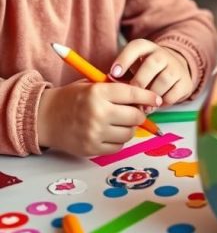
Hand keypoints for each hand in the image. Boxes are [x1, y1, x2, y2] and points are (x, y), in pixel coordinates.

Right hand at [37, 80, 162, 155]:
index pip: (132, 93)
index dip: (148, 96)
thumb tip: (144, 96)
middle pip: (135, 116)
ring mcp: (95, 133)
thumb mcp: (91, 84)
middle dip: (138, 114)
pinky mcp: (92, 148)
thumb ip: (115, 89)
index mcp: (98, 92)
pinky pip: (118, 147)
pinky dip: (118, 140)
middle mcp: (98, 112)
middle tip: (134, 112)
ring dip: (129, 128)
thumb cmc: (71, 98)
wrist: (45, 118)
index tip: (156, 99)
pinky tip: (109, 133)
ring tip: (119, 122)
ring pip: (129, 133)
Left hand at [110, 39, 191, 104]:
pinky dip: (163, 102)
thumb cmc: (146, 71)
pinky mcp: (185, 82)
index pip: (136, 47)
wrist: (175, 69)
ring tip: (143, 107)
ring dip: (151, 95)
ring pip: (164, 80)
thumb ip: (122, 75)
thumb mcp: (134, 66)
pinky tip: (156, 104)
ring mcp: (176, 67)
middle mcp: (163, 54)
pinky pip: (173, 94)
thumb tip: (110, 87)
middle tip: (131, 96)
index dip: (124, 59)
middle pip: (152, 64)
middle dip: (139, 82)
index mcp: (146, 47)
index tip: (114, 74)